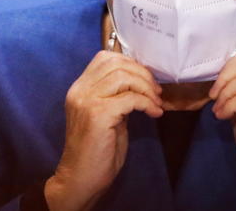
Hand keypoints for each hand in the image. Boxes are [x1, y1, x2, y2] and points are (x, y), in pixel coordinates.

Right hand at [44, 50, 163, 209]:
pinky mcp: (98, 115)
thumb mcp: (107, 115)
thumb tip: (141, 81)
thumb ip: (117, 95)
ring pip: (124, 77)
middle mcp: (79, 90)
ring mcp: (86, 101)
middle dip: (142, 74)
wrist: (81, 179)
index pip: (105, 57)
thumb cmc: (97, 150)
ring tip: (156, 103)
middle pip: (116, 63)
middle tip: (156, 91)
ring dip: (146, 88)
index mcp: (79, 88)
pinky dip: (147, 103)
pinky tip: (154, 114)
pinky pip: (130, 98)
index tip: (146, 80)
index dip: (130, 63)